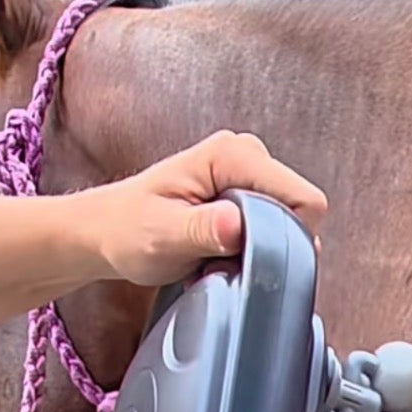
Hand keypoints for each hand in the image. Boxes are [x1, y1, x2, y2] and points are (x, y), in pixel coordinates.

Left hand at [91, 130, 327, 285]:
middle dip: (272, 243)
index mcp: (233, 155)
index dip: (288, 237)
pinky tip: (221, 251)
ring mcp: (249, 173)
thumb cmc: (128, 231)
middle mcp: (247, 155)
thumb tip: (237, 225)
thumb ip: (203, 230)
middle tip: (224, 256)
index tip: (247, 254)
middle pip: (300, 211)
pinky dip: (253, 246)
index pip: (305, 199)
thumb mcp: (162, 236)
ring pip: (289, 222)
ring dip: (261, 248)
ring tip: (218, 253)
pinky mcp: (247, 192)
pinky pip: (274, 226)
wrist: (106, 231)